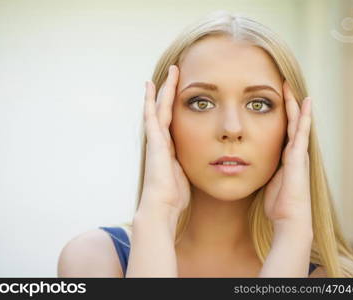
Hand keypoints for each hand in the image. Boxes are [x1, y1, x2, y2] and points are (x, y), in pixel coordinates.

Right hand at [139, 65, 190, 218]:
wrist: (162, 205)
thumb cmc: (175, 195)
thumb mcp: (186, 175)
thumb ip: (189, 163)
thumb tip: (202, 162)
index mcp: (169, 147)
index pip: (173, 119)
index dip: (176, 103)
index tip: (181, 90)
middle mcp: (160, 139)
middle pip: (165, 108)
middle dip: (170, 90)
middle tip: (175, 71)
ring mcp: (155, 139)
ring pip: (160, 107)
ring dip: (164, 89)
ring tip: (170, 71)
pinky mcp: (154, 141)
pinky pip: (152, 115)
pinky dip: (150, 100)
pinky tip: (151, 85)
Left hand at [263, 80, 312, 231]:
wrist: (288, 218)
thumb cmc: (276, 204)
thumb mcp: (265, 182)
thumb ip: (259, 171)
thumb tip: (243, 166)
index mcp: (284, 157)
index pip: (281, 130)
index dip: (278, 115)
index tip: (272, 100)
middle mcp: (293, 152)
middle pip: (290, 122)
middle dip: (287, 104)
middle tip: (283, 85)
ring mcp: (298, 153)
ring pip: (297, 123)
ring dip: (294, 104)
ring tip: (291, 86)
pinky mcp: (298, 156)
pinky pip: (301, 131)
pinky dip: (303, 116)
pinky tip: (305, 102)